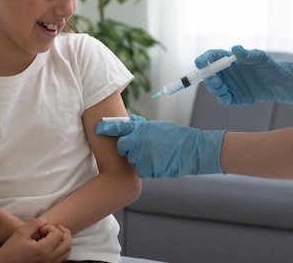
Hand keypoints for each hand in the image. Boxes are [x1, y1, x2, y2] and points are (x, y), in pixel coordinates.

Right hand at [0, 218, 70, 262]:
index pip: (58, 234)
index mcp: (43, 250)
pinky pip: (61, 259)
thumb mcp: (20, 232)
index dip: (51, 227)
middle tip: (55, 227)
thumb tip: (45, 220)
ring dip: (65, 241)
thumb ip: (34, 224)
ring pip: (67, 253)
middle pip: (67, 244)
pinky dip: (62, 250)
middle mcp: (48, 259)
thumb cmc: (10, 249)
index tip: (40, 228)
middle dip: (64, 232)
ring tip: (55, 234)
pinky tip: (52, 244)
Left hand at [96, 115, 225, 178]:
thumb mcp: (156, 127)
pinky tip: (159, 162)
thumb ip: (141, 127)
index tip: (98, 128)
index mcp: (140, 129)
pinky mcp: (148, 169)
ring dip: (139, 158)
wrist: (193, 150)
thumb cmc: (176, 136)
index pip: (117, 128)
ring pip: (133, 160)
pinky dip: (148, 167)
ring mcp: (142, 156)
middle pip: (122, 147)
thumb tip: (130, 122)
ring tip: (156, 154)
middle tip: (141, 146)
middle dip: (128, 148)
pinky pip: (142, 170)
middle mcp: (137, 142)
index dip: (106, 128)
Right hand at [195, 45, 292, 105]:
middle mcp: (225, 72)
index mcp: (228, 59)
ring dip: (214, 89)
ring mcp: (228, 85)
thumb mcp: (261, 58)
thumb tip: (235, 49)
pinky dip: (223, 99)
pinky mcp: (234, 97)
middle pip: (208, 74)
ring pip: (214, 88)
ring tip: (223, 88)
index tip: (199, 63)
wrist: (281, 84)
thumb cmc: (270, 66)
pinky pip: (223, 99)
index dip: (203, 59)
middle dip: (208, 77)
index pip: (211, 57)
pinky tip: (228, 97)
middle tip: (215, 79)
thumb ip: (248, 55)